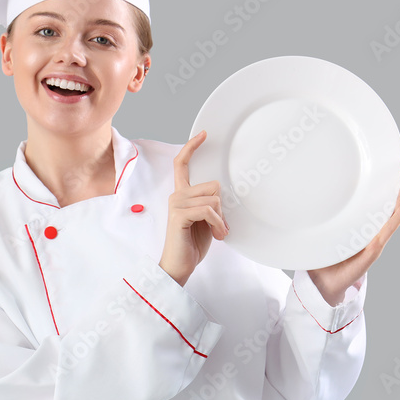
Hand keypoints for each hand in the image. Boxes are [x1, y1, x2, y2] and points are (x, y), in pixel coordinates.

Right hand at [159, 130, 228, 286]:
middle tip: (219, 226)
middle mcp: (176, 195)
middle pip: (213, 185)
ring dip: (220, 218)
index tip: (203, 134)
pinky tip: (216, 234)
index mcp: (182, 194)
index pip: (183, 164)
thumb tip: (222, 195)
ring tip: (217, 233)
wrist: (179, 266)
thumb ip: (211, 204)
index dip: (192, 147)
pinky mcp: (178, 214)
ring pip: (213, 198)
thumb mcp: (206, 220)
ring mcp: (176, 203)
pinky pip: (208, 209)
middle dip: (222, 207)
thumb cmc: (192, 244)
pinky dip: (217, 223)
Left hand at [307, 158, 399, 304]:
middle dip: (398, 184)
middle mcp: (371, 232)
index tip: (391, 165)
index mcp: (361, 227)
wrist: (324, 284)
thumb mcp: (324, 232)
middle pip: (389, 204)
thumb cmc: (324, 259)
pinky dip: (399, 216)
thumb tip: (306, 193)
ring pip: (393, 214)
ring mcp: (375, 240)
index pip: (376, 202)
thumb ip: (322, 217)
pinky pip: (387, 230)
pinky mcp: (373, 250)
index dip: (384, 185)